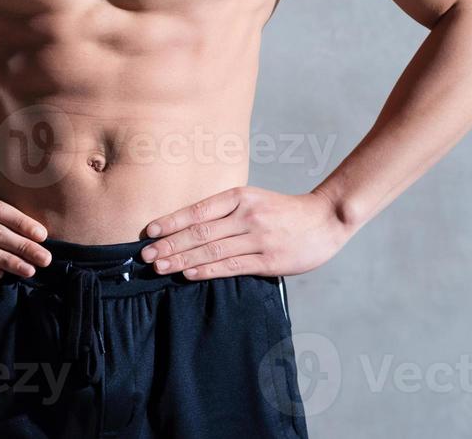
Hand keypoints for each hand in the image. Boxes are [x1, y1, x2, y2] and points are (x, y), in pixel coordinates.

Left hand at [140, 187, 349, 279]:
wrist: (325, 219)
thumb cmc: (284, 212)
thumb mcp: (254, 201)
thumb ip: (227, 213)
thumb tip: (190, 229)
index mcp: (240, 197)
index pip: (198, 210)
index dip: (172, 221)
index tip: (150, 231)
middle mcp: (246, 215)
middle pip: (200, 232)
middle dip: (170, 244)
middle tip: (146, 255)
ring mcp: (258, 238)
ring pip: (212, 250)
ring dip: (183, 260)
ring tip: (160, 267)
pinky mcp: (268, 260)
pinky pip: (231, 266)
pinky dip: (207, 271)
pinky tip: (189, 274)